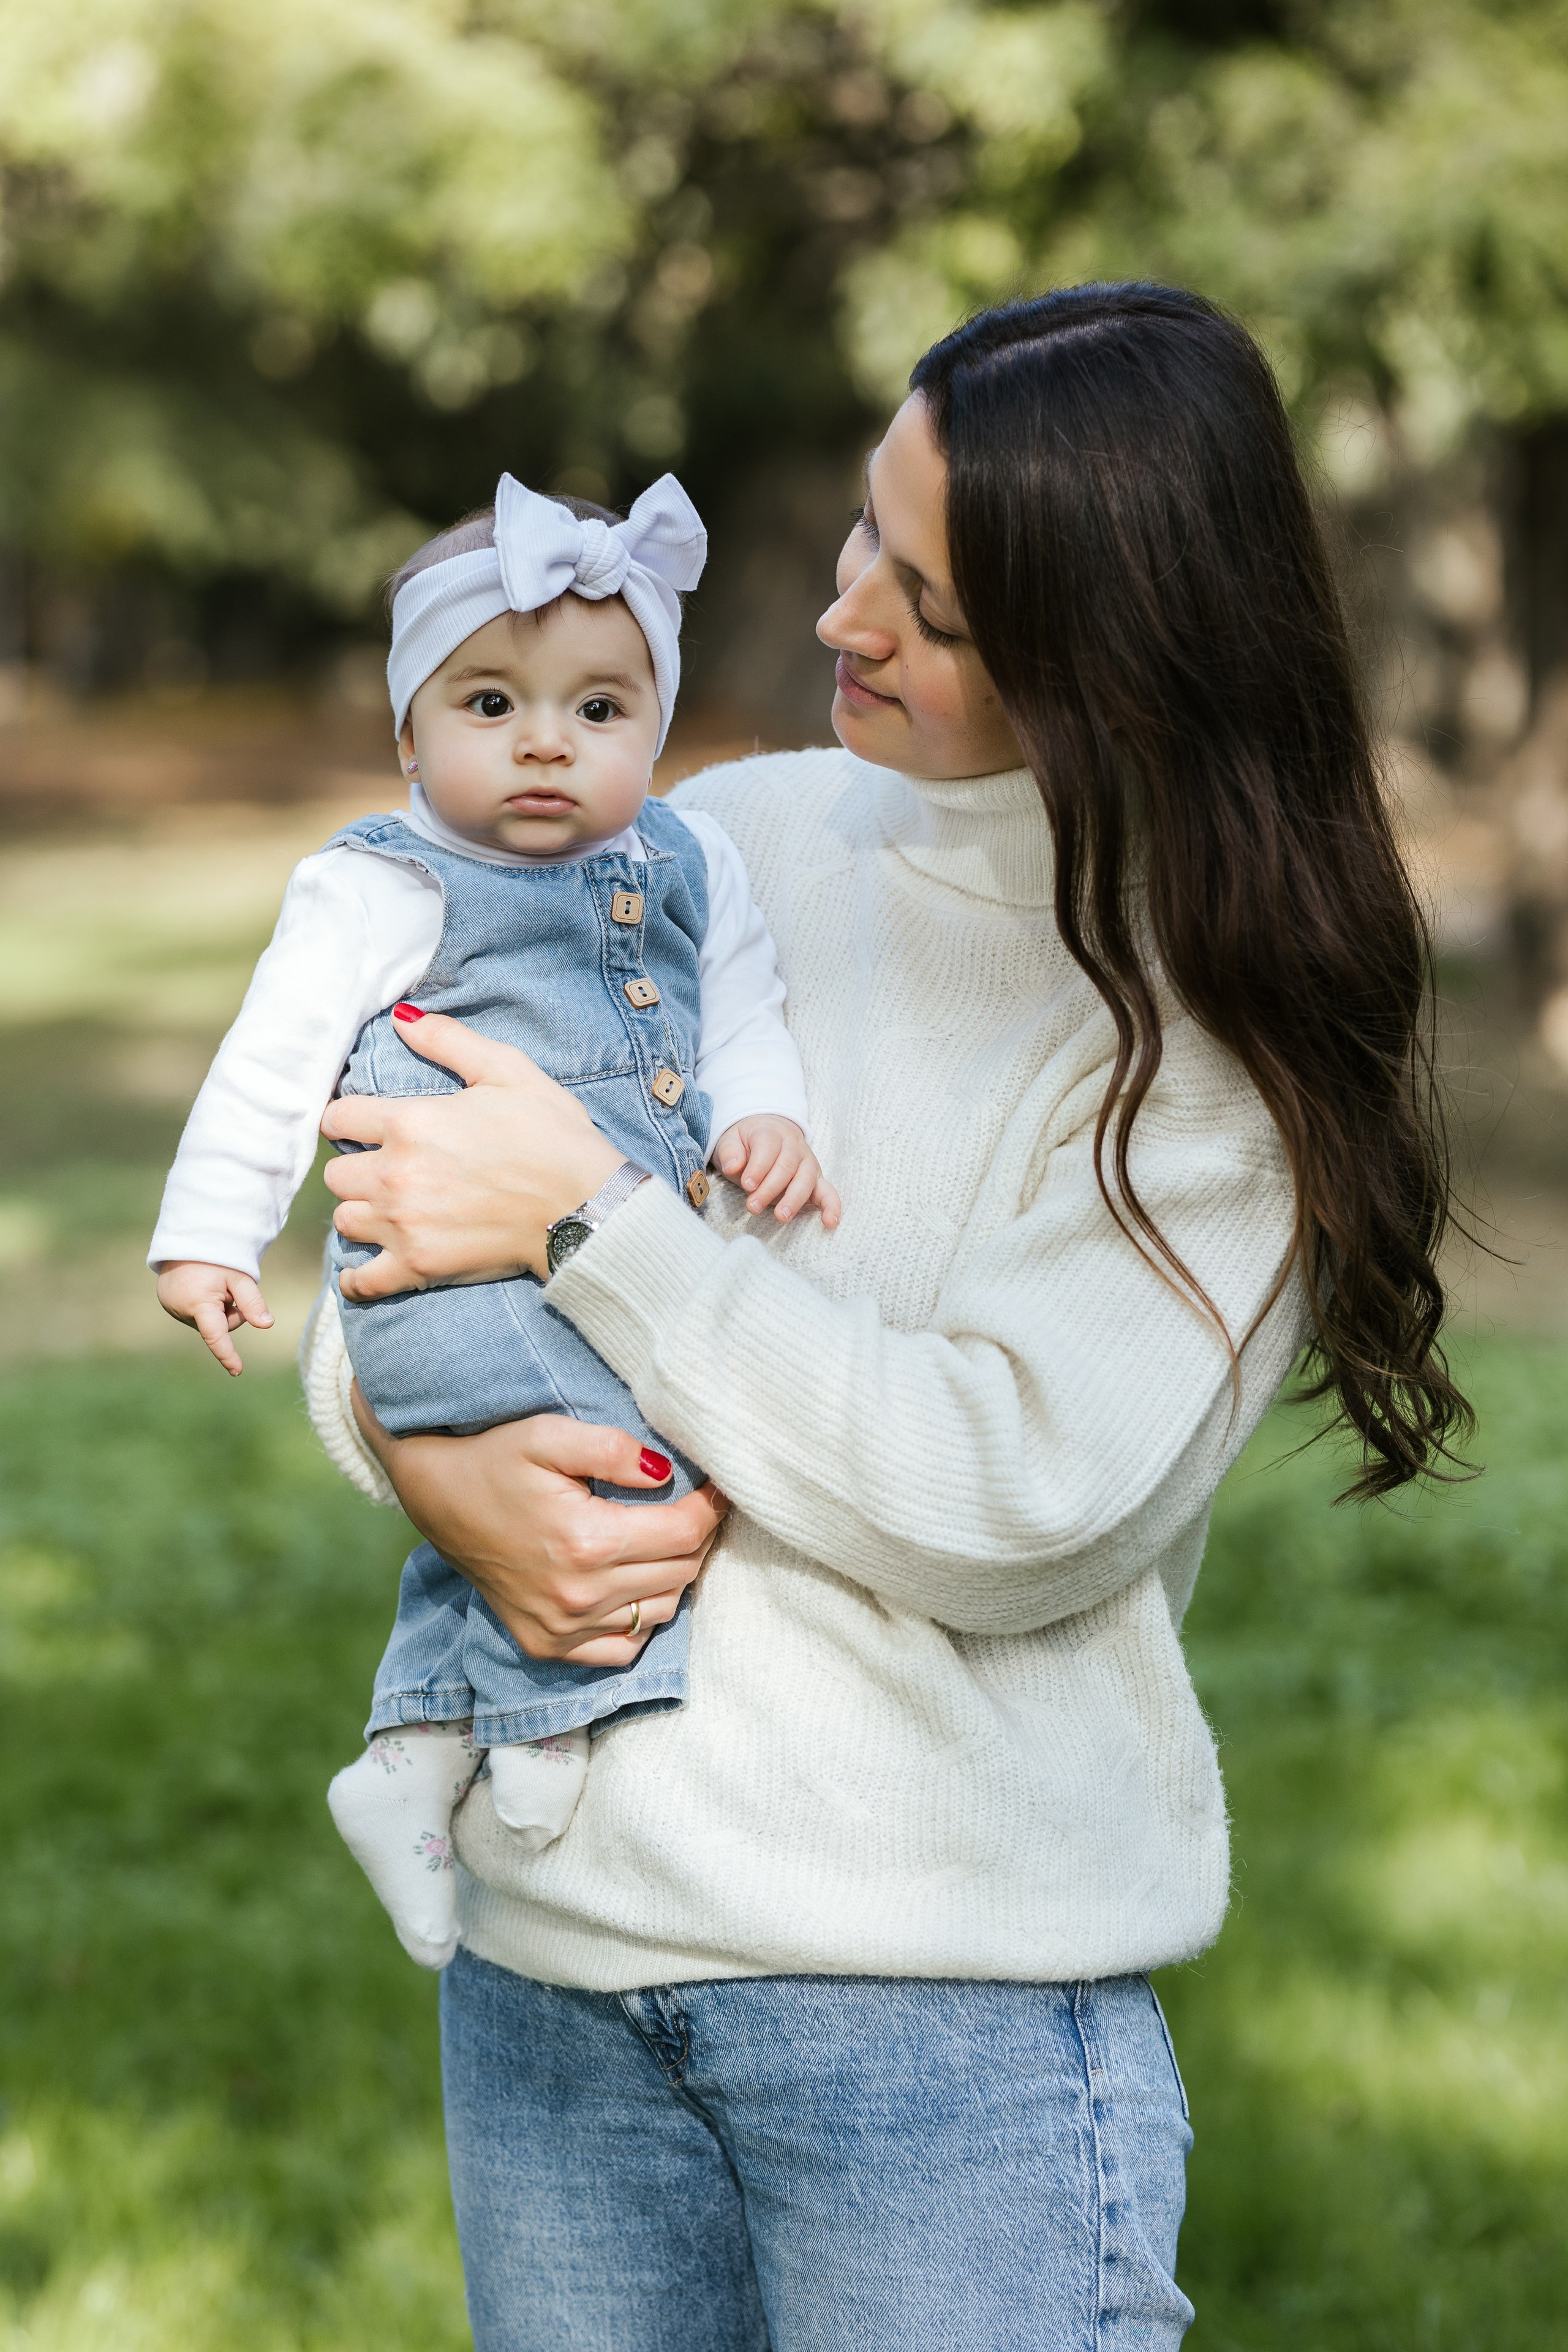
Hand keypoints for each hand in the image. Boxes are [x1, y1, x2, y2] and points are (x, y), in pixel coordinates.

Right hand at [156, 1259, 274, 1374]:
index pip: (217, 1336)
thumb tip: (268, 1324)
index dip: (227, 1354)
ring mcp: (171, 1308)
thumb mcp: (239, 1277)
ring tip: (210, 1284)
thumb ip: (253, 1302)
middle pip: (219, 1326)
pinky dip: (203, 1306)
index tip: (237, 1371)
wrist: (188, 1240)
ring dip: (215, 1308)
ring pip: (208, 1321)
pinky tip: (200, 1287)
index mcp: (199, 1304)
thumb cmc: (217, 1258)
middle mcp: (181, 1310)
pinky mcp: (168, 1304)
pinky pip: (195, 1315)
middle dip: (229, 1313)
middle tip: (227, 1289)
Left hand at [321, 1007, 622, 1301]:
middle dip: (357, 1168)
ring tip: (389, 1211)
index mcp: (411, 1121)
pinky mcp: (419, 1266)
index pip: (339, 1117)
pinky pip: (363, 1280)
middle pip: (337, 1175)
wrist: (586, 1205)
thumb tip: (402, 1018)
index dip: (349, 1119)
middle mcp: (396, 1174)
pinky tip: (364, 1271)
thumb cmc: (552, 1135)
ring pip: (346, 1220)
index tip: (363, 1127)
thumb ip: (449, 1040)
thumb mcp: (507, 1070)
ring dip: (363, 1214)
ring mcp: (404, 1224)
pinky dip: (359, 1279)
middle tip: (387, 1169)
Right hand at [350, 1388, 728, 1665]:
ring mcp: (562, 1629)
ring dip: (674, 1575)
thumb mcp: (549, 1434)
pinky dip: (642, 1619)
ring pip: (661, 1611)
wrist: (436, 1497)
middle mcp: (579, 1596)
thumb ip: (613, 1449)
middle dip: (696, 1536)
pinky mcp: (546, 1645)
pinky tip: (635, 1584)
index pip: (684, 1534)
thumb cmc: (495, 1459)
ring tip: (664, 1539)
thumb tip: (666, 1473)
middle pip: (680, 1572)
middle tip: (692, 1506)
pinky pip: (622, 1647)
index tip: (716, 1486)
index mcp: (586, 1542)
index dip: (710, 1507)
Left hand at [712, 1116, 841, 1226]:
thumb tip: (733, 1166)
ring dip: (793, 1200)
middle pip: (786, 1167)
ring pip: (805, 1180)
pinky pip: (828, 1192)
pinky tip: (829, 1222)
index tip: (747, 1184)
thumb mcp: (730, 1141)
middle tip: (752, 1206)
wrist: (768, 1133)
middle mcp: (794, 1146)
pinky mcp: (816, 1180)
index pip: (768, 1148)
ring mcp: (808, 1163)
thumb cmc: (746, 1143)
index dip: (758, 1167)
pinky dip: (831, 1207)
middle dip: (769, 1189)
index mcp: (771, 1133)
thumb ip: (730, 1152)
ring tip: (781, 1216)